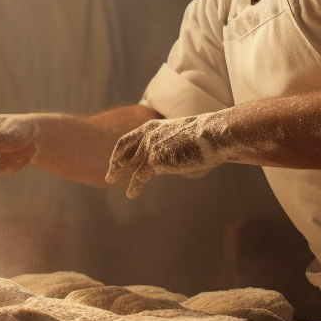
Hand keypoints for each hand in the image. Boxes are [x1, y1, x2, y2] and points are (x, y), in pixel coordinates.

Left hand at [105, 115, 223, 197]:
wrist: (213, 136)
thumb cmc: (205, 136)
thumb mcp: (182, 135)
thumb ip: (172, 143)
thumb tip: (174, 153)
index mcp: (152, 127)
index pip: (128, 139)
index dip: (120, 150)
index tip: (114, 159)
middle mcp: (147, 135)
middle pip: (123, 150)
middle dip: (114, 162)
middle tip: (108, 173)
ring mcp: (150, 147)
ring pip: (128, 164)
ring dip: (118, 173)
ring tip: (110, 181)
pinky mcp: (156, 161)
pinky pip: (139, 176)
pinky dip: (134, 186)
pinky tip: (131, 193)